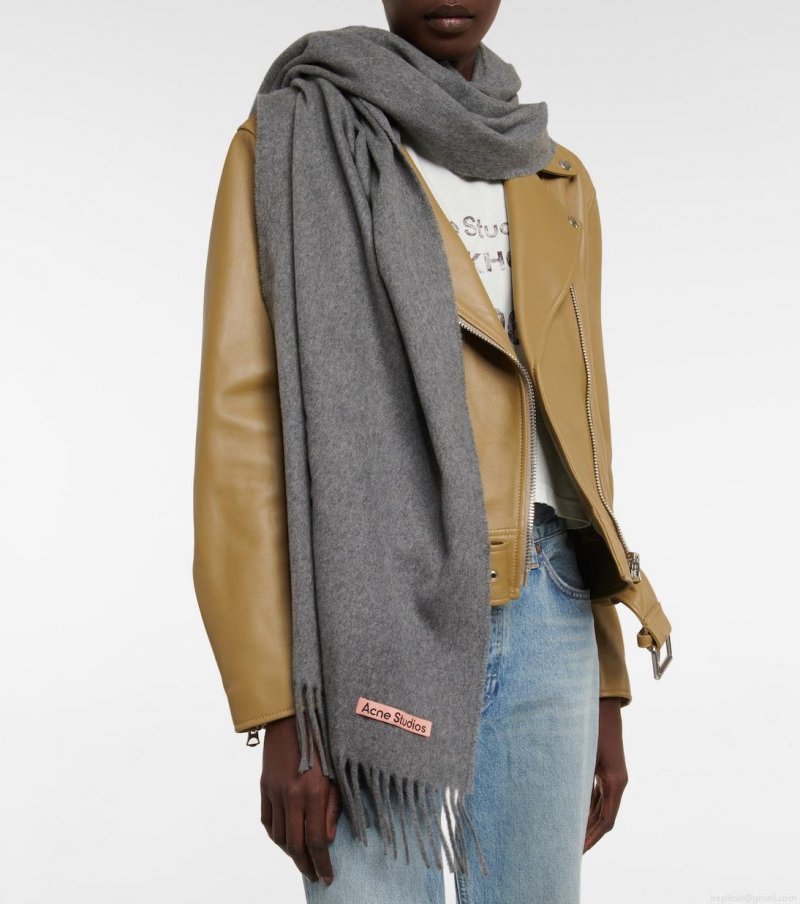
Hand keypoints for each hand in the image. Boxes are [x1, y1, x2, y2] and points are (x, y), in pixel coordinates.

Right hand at [260, 713, 342, 884]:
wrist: (294, 716)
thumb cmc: (324, 740)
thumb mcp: (337, 772)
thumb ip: (333, 808)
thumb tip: (326, 840)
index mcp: (313, 792)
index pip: (315, 841)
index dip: (322, 864)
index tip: (328, 878)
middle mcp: (291, 796)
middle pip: (295, 845)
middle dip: (306, 866)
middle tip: (315, 876)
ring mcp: (275, 792)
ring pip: (279, 836)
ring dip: (291, 853)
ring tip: (303, 860)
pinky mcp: (265, 786)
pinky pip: (268, 821)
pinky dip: (276, 836)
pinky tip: (286, 840)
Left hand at [584, 697, 627, 851]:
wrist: (602, 706)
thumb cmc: (591, 727)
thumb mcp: (582, 755)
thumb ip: (577, 780)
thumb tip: (565, 805)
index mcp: (614, 782)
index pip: (607, 820)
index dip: (593, 837)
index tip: (580, 851)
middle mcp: (617, 782)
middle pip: (604, 817)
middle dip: (589, 835)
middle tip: (572, 851)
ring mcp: (612, 776)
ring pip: (601, 807)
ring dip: (588, 822)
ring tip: (570, 837)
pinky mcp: (605, 770)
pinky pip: (598, 795)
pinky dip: (588, 807)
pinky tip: (574, 815)